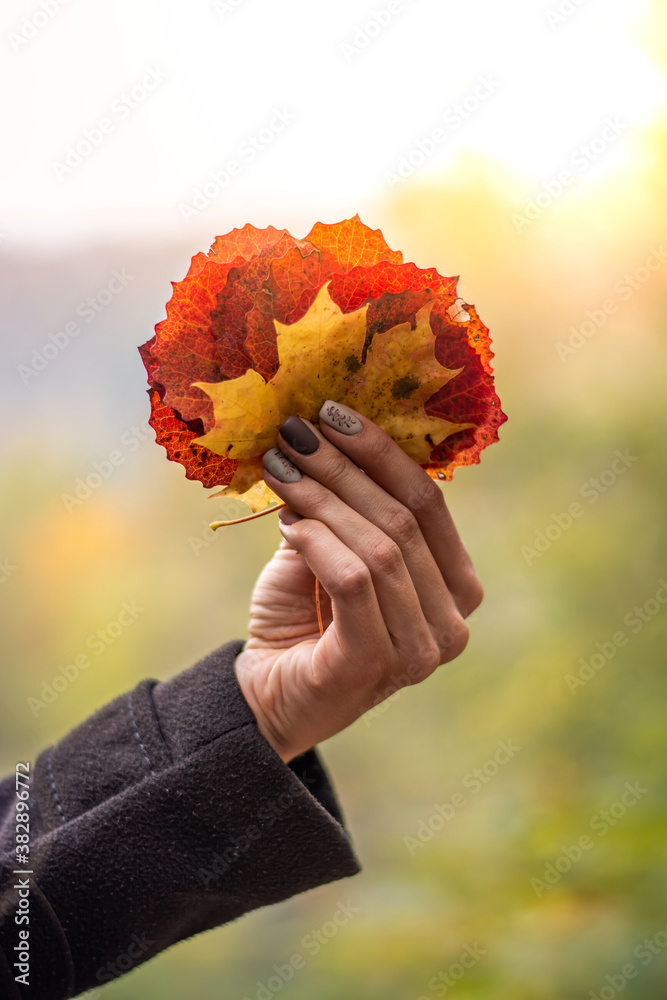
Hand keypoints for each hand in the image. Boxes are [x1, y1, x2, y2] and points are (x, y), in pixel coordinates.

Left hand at [234, 400, 482, 762]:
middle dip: (344, 468)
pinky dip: (319, 541)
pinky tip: (287, 520)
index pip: (430, 504)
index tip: (334, 413)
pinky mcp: (375, 664)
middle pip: (404, 521)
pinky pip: (355, 580)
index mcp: (456, 589)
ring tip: (280, 469)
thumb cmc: (304, 619)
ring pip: (380, 548)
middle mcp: (451, 623)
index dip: (383, 453)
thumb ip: (347, 507)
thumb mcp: (331, 550)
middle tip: (295, 433)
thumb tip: (329, 435)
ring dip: (323, 498)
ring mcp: (420, 651)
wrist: (267, 698)